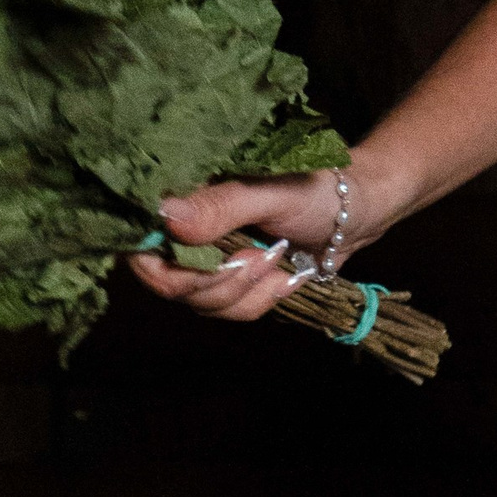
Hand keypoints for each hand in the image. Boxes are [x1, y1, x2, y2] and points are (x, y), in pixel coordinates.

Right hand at [129, 160, 374, 326]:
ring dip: (246, 291)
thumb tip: (166, 217)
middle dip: (220, 282)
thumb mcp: (272, 192)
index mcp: (186, 199)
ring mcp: (209, 260)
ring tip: (279, 260)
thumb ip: (222, 205)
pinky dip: (262, 299)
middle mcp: (187, 232)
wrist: (357, 209)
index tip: (211, 264)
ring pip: (201, 303)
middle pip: (169, 283)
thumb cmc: (316, 186)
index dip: (161, 266)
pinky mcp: (233, 283)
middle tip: (262, 257)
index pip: (139, 244)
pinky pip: (231, 310)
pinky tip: (286, 277)